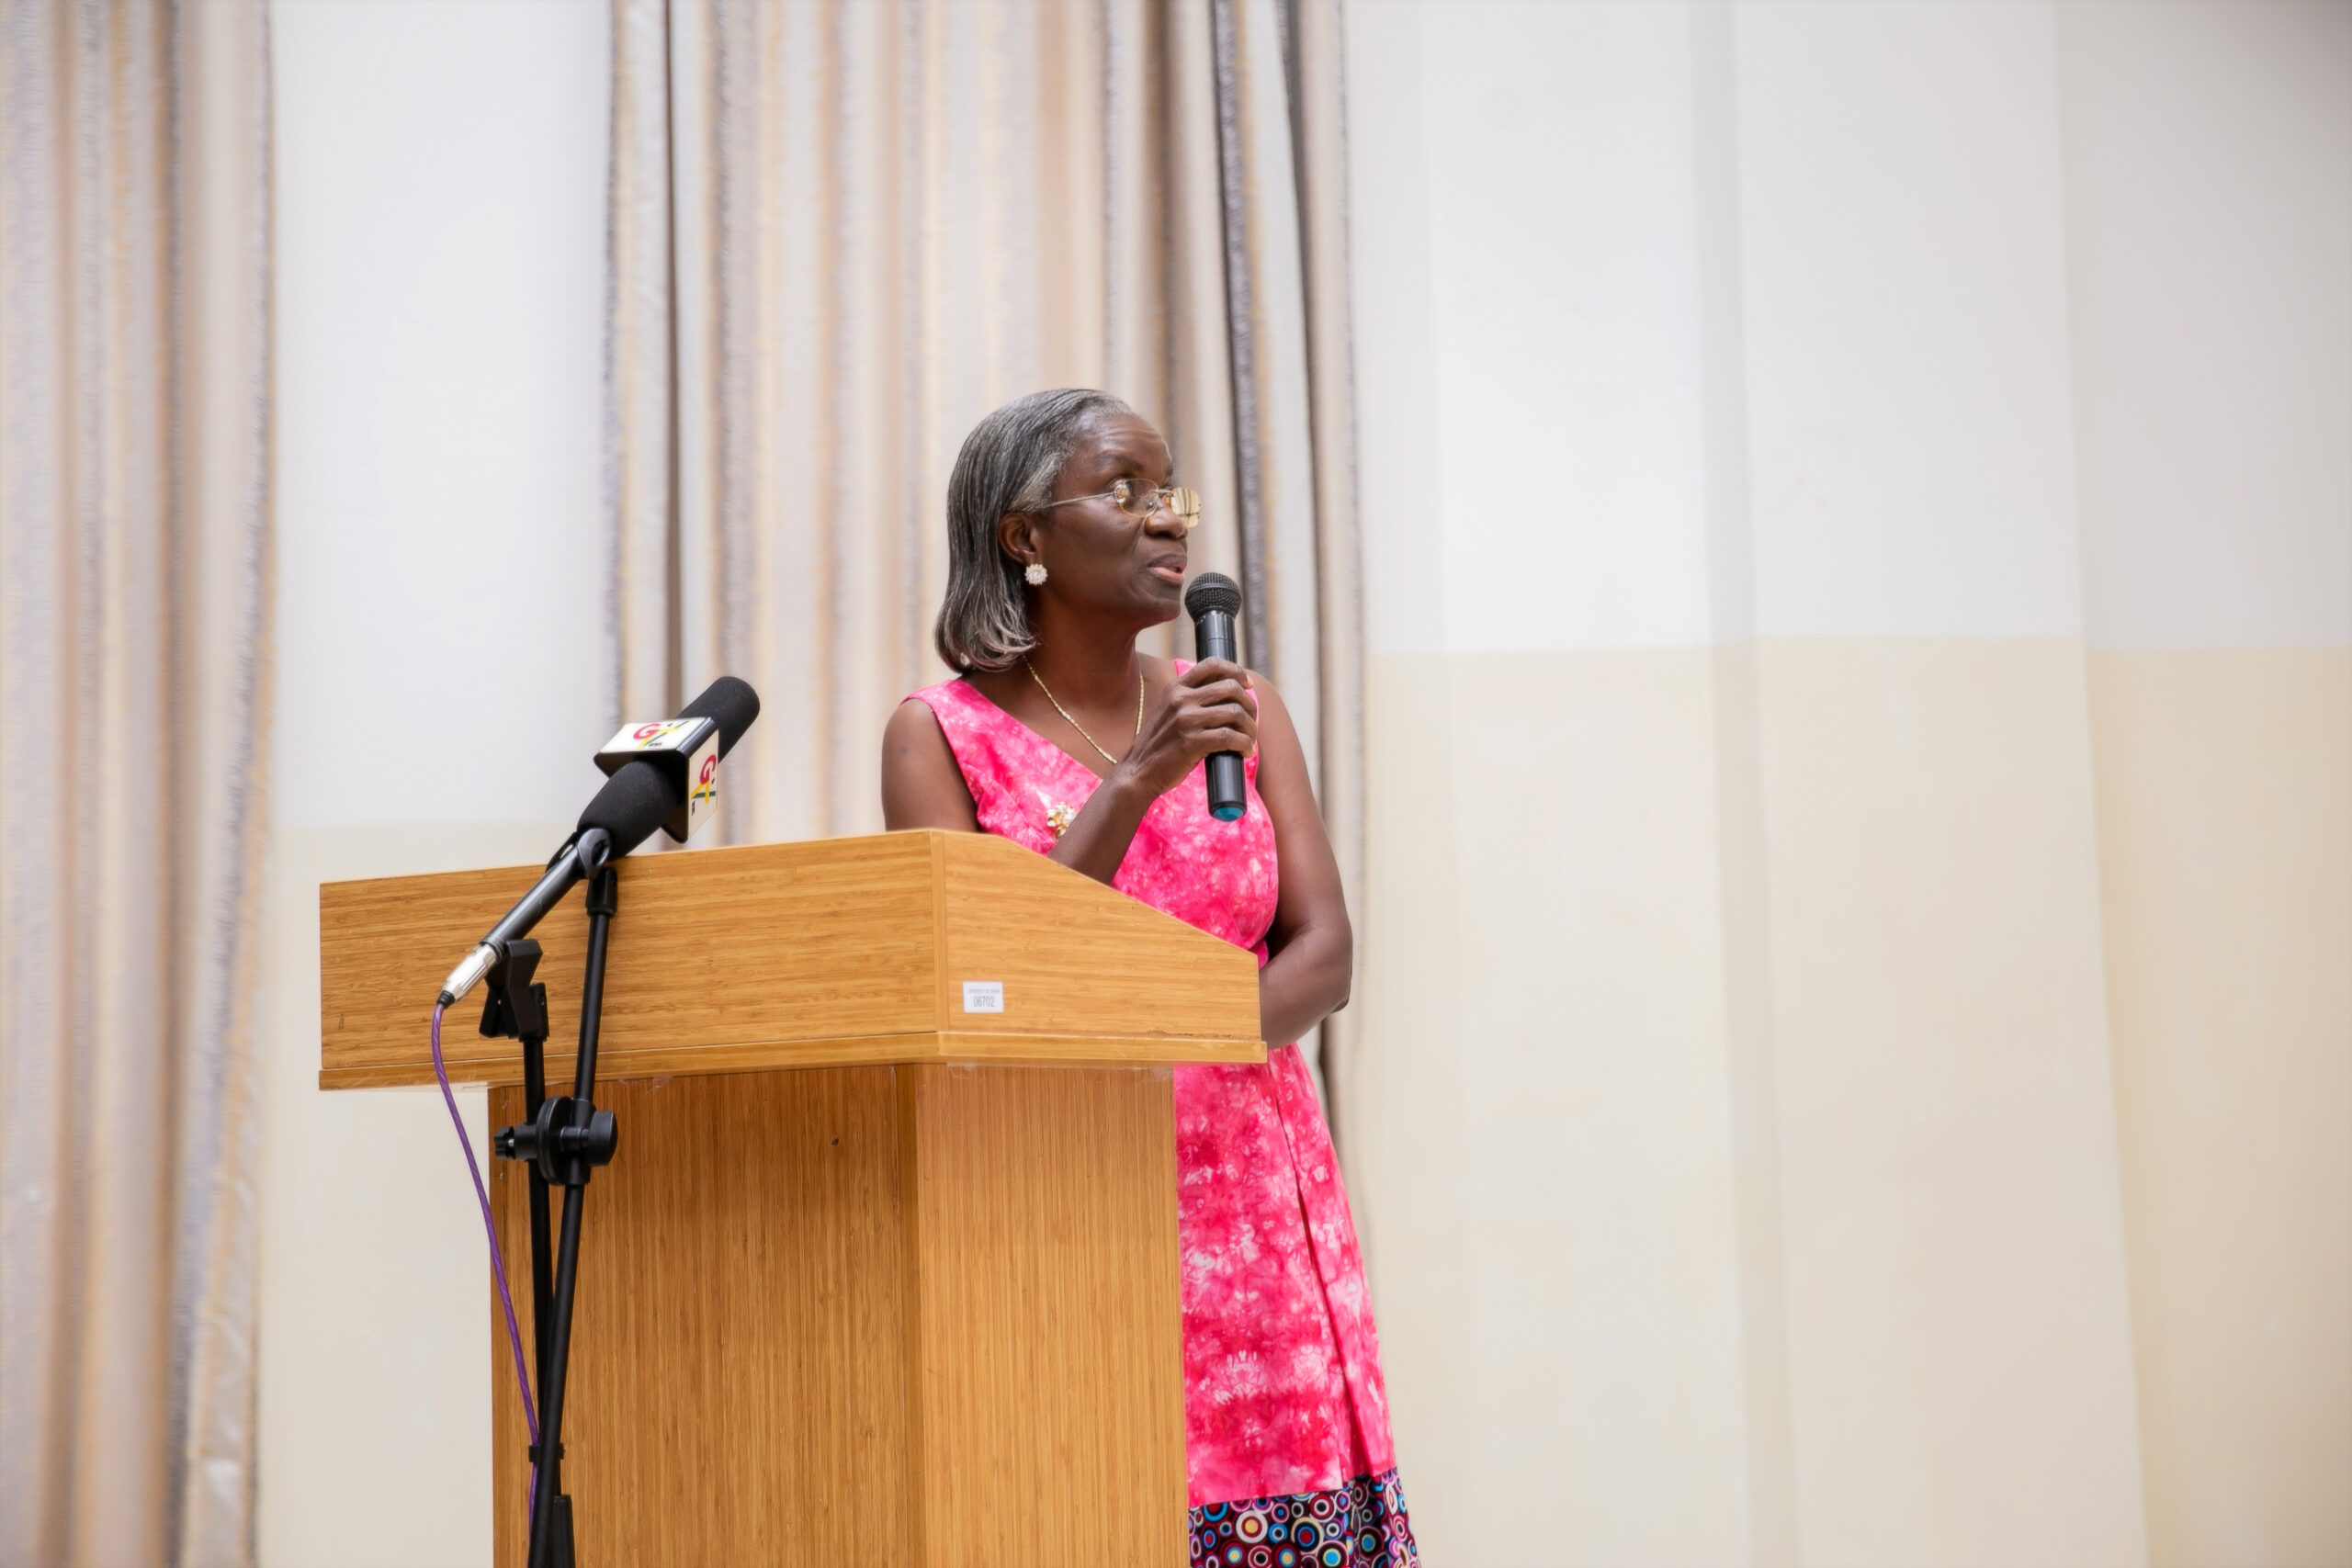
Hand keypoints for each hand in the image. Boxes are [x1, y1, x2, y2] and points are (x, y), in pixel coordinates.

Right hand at [1116, 659, 1256, 798]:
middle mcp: (1181, 699)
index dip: (1236, 671)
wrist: (1138, 771)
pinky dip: (1244, 744)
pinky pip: (1230, 737)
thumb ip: (1190, 699)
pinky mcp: (1192, 742)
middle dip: (1249, 704)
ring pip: (1235, 713)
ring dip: (1250, 728)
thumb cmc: (1159, 744)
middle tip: (1251, 720)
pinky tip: (1244, 751)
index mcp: (1175, 688)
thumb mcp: (1168, 711)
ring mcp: (1186, 720)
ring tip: (1249, 739)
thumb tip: (1227, 694)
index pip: (1212, 665)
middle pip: (1231, 688)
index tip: (1247, 685)